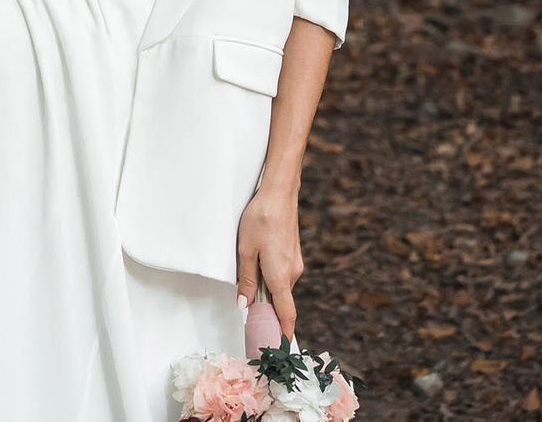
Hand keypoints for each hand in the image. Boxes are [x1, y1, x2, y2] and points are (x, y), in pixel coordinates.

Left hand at [233, 184, 303, 341]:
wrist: (278, 193)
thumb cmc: (261, 218)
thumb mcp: (245, 251)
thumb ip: (246, 280)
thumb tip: (245, 305)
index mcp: (281, 277)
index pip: (286, 314)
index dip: (283, 333)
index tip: (279, 348)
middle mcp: (293, 273)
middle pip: (281, 302)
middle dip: (267, 311)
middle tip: (250, 315)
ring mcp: (296, 263)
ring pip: (280, 287)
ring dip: (267, 290)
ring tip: (248, 278)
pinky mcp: (294, 254)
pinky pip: (282, 274)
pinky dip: (271, 278)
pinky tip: (258, 263)